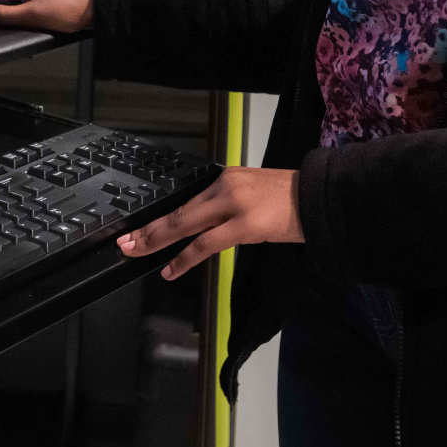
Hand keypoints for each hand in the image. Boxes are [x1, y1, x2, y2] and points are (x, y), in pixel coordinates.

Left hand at [116, 167, 303, 279]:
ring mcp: (234, 204)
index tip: (139, 227)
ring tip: (136, 253)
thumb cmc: (290, 200)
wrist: (320, 198)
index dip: (160, 217)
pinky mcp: (245, 224)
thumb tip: (204, 222)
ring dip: (157, 242)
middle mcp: (225, 186)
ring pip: (186, 225)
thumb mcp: (253, 192)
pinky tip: (170, 269)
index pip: (185, 200)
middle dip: (148, 229)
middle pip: (178, 211)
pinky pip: (207, 244)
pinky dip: (185, 258)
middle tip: (125, 242)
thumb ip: (228, 203)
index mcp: (226, 178)